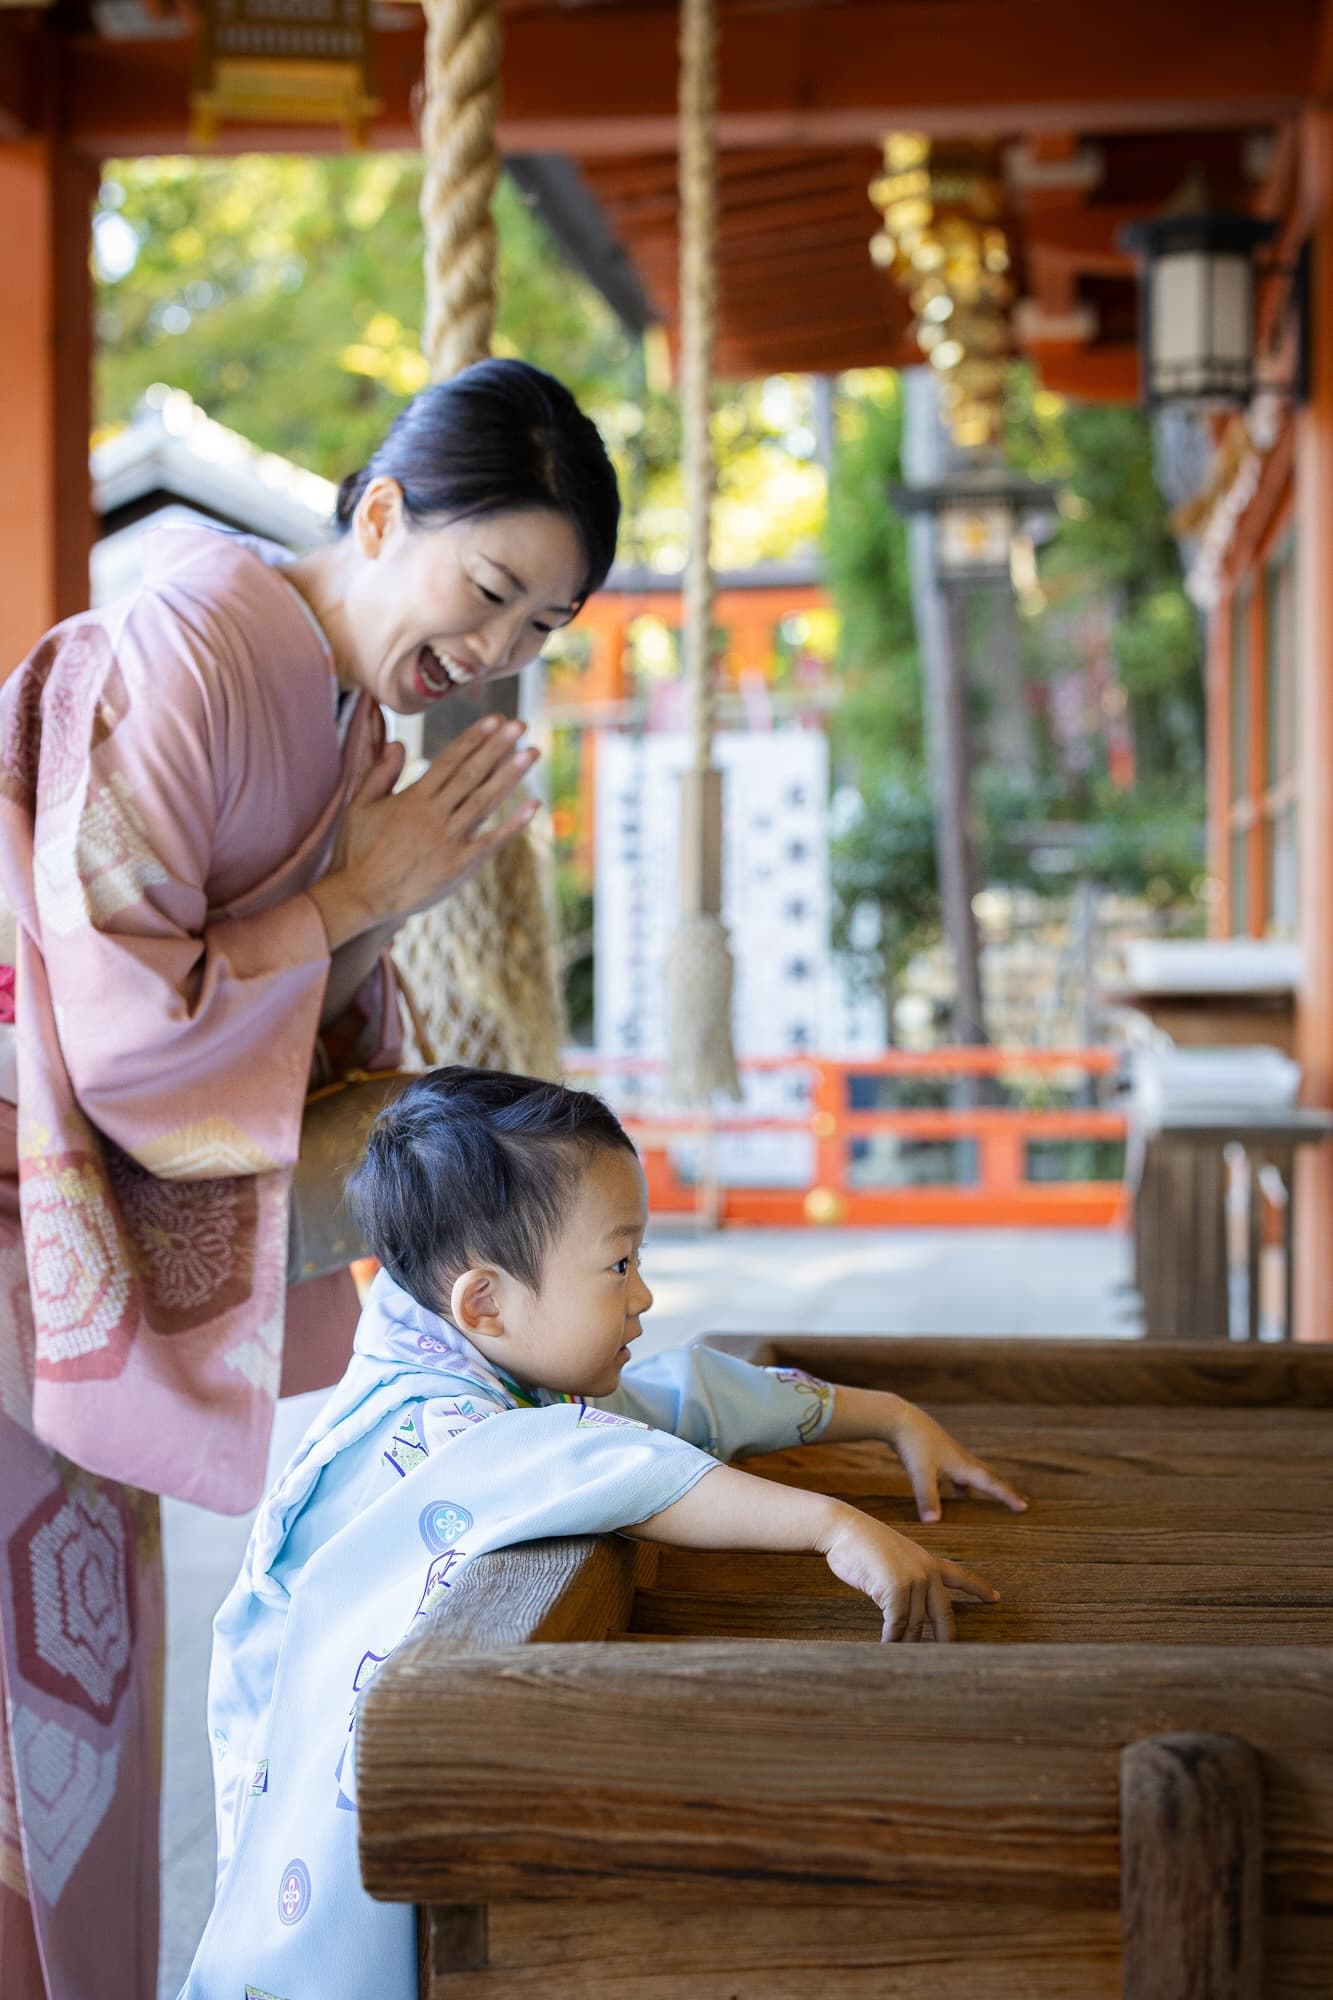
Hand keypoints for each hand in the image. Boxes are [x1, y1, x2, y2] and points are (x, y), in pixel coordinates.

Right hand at [311, 716, 539, 947]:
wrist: (360, 897)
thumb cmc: (356, 852)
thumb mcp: (361, 806)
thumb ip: (382, 773)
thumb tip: (399, 743)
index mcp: (413, 798)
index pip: (450, 759)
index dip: (475, 738)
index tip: (496, 720)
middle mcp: (435, 814)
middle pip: (472, 774)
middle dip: (498, 747)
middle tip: (521, 725)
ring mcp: (449, 840)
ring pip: (485, 801)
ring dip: (510, 775)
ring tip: (532, 753)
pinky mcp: (459, 866)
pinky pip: (491, 841)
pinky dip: (514, 824)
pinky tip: (534, 806)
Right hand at [819, 1503, 998, 1642]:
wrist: (845, 1528)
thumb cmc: (864, 1544)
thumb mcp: (896, 1559)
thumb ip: (910, 1581)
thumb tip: (916, 1615)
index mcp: (929, 1561)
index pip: (962, 1575)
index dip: (980, 1588)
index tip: (995, 1597)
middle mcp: (927, 1571)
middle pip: (945, 1614)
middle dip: (947, 1639)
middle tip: (949, 1658)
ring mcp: (913, 1580)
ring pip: (916, 1624)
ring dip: (907, 1643)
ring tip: (902, 1656)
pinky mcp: (896, 1589)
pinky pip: (897, 1624)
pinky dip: (891, 1638)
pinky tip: (886, 1645)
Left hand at [880, 1394, 1027, 1523]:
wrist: (899, 1419)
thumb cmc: (912, 1444)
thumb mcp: (920, 1473)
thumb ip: (927, 1498)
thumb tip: (933, 1523)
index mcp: (963, 1466)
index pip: (992, 1483)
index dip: (1008, 1496)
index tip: (1025, 1507)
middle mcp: (962, 1461)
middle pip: (989, 1478)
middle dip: (1004, 1491)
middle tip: (1022, 1502)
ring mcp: (951, 1458)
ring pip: (973, 1478)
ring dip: (983, 1490)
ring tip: (989, 1506)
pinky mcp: (940, 1458)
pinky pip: (957, 1478)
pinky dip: (960, 1489)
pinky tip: (954, 1498)